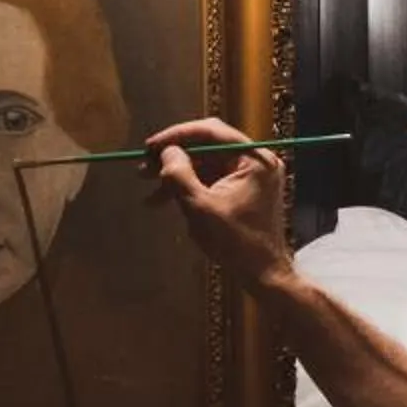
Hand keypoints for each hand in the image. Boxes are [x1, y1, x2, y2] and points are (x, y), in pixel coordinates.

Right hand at [145, 118, 293, 292]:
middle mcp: (256, 161)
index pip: (211, 131)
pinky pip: (212, 181)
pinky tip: (164, 201)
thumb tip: (167, 151)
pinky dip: (190, 189)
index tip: (149, 147)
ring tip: (149, 191)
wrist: (262, 274)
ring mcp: (251, 176)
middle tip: (144, 169)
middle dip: (174, 159)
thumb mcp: (200, 206)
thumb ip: (179, 175)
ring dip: (178, 177)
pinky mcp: (244, 191)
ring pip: (206, 165)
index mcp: (254, 159)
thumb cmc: (235, 242)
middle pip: (207, 147)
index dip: (176, 136)